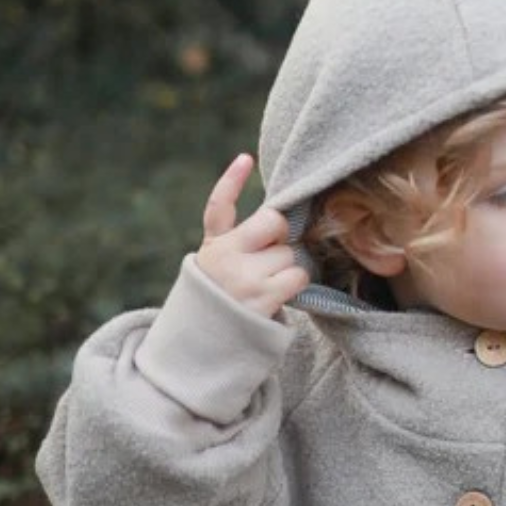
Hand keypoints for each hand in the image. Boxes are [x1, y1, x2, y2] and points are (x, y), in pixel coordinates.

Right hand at [196, 153, 309, 319]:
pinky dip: (295, 283)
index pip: (218, 206)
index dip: (232, 180)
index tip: (246, 159)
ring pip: (289, 253)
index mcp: (213, 246)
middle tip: (273, 253)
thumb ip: (238, 244)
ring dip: (288, 266)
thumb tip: (281, 225)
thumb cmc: (224, 303)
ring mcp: (242, 275)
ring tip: (270, 282)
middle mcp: (224, 256)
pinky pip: (298, 275)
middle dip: (280, 235)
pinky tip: (279, 293)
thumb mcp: (218, 270)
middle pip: (272, 222)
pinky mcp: (261, 296)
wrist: (208, 347)